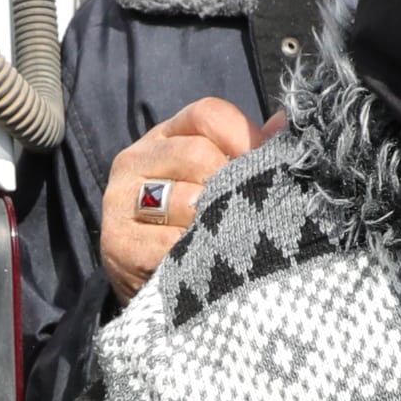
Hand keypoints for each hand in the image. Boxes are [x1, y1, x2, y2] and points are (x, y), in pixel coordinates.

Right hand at [100, 98, 262, 301]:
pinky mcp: (118, 243)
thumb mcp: (216, 182)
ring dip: (215, 226)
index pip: (208, 115)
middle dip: (231, 187)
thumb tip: (281, 125)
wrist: (150, 285)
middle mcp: (134, 160)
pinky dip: (197, 257)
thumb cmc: (192, 224)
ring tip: (222, 241)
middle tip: (244, 214)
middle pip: (199, 154)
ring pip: (188, 200)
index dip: (245, 136)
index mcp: (163, 137)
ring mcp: (120, 201)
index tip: (270, 166)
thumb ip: (246, 152)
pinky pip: (172, 244)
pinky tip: (205, 264)